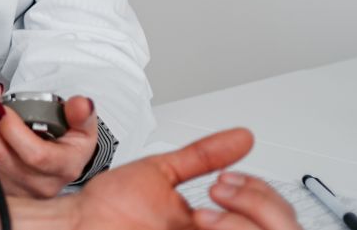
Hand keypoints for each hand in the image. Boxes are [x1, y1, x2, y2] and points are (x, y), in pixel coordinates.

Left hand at [0, 80, 99, 197]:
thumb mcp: (84, 129)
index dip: (12, 129)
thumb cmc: (69, 148)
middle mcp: (39, 184)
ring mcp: (18, 188)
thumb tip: (81, 104)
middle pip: (1, 155)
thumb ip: (82, 114)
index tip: (1, 106)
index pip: (35, 155)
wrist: (59, 166)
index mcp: (63, 168)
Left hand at [68, 128, 301, 229]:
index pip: (280, 222)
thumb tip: (242, 136)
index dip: (266, 199)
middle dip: (261, 208)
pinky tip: (195, 222)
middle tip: (219, 193)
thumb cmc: (109, 209)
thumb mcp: (162, 173)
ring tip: (201, 215)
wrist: (76, 227)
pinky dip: (225, 229)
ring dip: (240, 224)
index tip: (226, 182)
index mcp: (215, 227)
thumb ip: (203, 156)